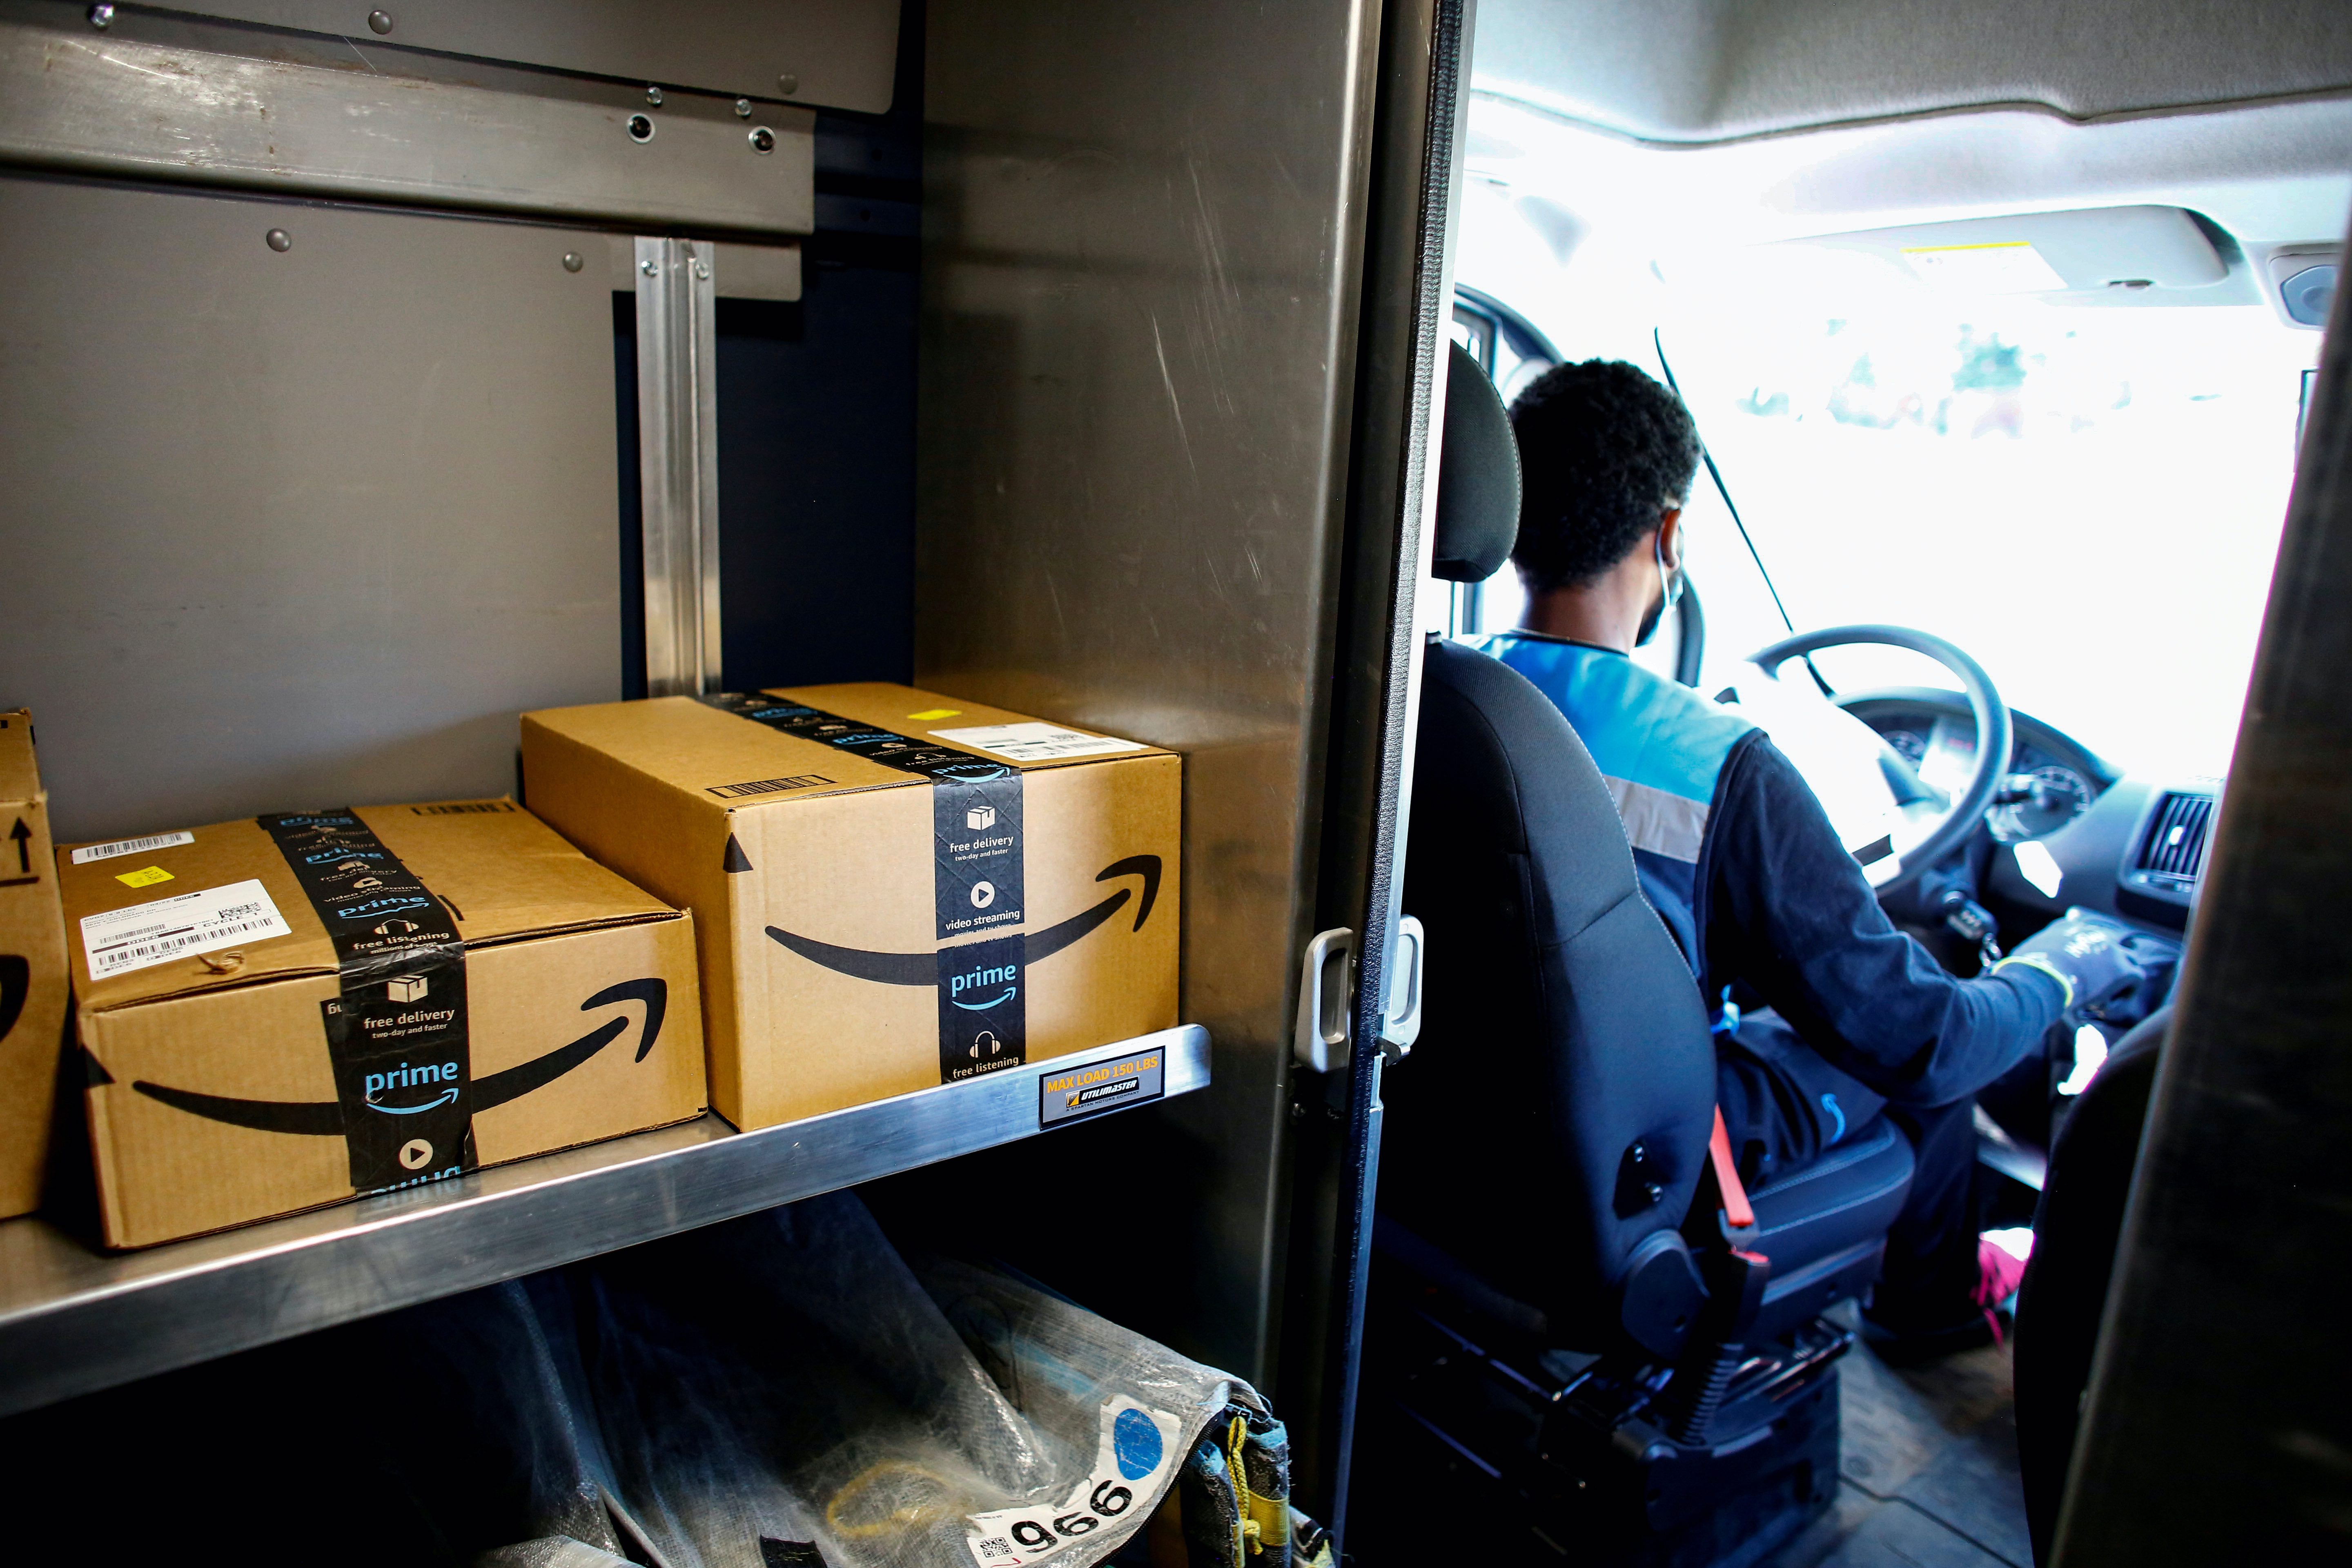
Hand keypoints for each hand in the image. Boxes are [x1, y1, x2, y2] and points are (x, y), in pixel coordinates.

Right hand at [1996, 908, 2146, 1013]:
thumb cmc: (2025, 972)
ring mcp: (2110, 949)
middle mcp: (2092, 933)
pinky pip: (2135, 979)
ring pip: (2128, 959)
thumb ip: (2029, 956)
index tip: (2082, 959)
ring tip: (2104, 996)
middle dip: (2106, 961)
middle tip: (2098, 981)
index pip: (2082, 926)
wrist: (2040, 980)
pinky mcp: (2123, 969)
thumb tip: (2009, 967)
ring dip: (2119, 976)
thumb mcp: (2023, 956)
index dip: (2085, 944)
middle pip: (2109, 942)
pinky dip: (2124, 993)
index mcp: (2066, 928)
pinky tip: (2105, 1006)